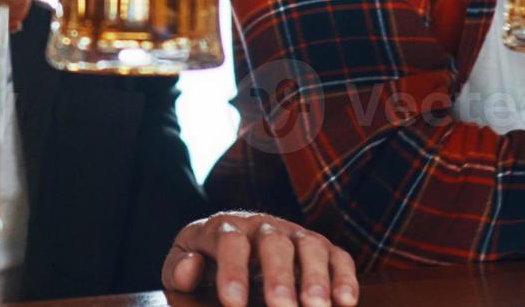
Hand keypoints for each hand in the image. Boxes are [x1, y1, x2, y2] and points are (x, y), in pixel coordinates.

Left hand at [164, 211, 359, 306]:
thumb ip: (179, 268)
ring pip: (310, 246)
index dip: (232, 271)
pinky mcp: (320, 247)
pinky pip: (337, 256)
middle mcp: (262, 225)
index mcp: (224, 227)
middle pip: (274, 243)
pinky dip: (344, 277)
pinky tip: (345, 302)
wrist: (229, 245)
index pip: (229, 242)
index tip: (234, 303)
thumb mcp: (183, 264)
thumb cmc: (205, 263)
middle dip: (279, 278)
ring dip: (316, 278)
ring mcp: (293, 233)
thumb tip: (191, 265)